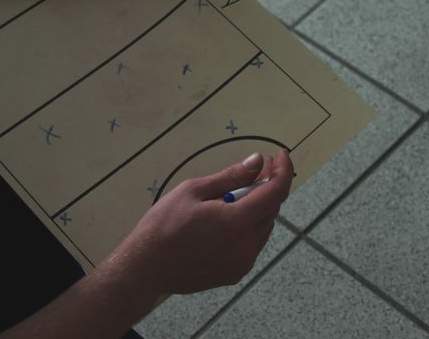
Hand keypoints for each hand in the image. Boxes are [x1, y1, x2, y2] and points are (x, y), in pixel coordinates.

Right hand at [104, 149, 293, 295]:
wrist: (146, 268)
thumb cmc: (163, 225)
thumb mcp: (193, 190)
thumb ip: (231, 176)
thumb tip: (258, 161)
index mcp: (238, 222)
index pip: (276, 192)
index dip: (282, 170)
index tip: (281, 154)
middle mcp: (247, 246)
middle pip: (271, 209)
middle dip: (267, 187)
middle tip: (256, 170)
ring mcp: (242, 263)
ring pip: (263, 228)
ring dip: (258, 208)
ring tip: (234, 196)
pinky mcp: (235, 274)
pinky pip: (252, 245)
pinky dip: (248, 228)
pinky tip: (227, 220)